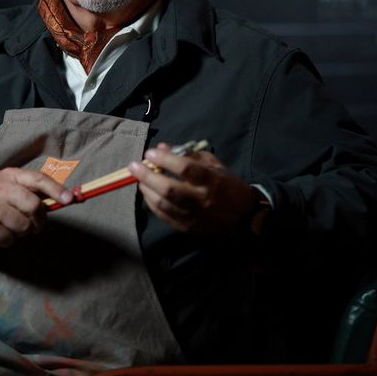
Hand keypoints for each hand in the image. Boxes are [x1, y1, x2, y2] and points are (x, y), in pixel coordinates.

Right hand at [0, 170, 72, 246]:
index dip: (56, 189)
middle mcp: (0, 188)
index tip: (69, 199)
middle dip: (39, 220)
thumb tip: (57, 200)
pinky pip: (8, 239)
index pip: (38, 179)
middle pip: (33, 205)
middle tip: (37, 226)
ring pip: (22, 225)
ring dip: (23, 232)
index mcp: (9, 176)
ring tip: (15, 229)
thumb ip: (25, 190)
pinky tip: (2, 234)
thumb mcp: (2, 184)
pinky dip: (9, 241)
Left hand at [128, 142, 258, 235]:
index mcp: (211, 180)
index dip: (165, 160)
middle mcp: (201, 199)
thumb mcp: (213, 164)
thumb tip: (161, 148)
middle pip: (169, 189)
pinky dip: (151, 204)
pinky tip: (147, 193)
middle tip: (134, 166)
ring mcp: (193, 216)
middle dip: (147, 176)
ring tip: (139, 179)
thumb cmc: (227, 184)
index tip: (150, 152)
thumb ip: (188, 154)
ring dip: (146, 190)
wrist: (243, 216)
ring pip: (163, 204)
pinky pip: (164, 216)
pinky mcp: (187, 227)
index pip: (185, 168)